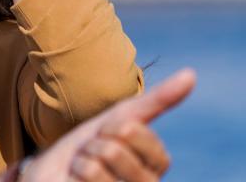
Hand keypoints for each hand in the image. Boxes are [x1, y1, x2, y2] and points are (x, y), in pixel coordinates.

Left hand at [22, 68, 195, 180]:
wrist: (54, 174)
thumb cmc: (90, 147)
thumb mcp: (120, 119)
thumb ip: (158, 101)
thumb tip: (191, 74)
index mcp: (154, 166)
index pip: (134, 130)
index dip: (113, 126)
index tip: (106, 136)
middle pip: (116, 145)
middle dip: (96, 142)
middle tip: (93, 154)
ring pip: (104, 158)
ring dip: (84, 158)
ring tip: (84, 169)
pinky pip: (91, 173)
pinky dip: (77, 172)